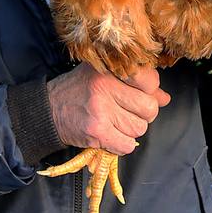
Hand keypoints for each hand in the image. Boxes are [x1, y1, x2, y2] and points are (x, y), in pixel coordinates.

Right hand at [45, 65, 170, 155]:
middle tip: (128, 112)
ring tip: (115, 122)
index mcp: (109, 67)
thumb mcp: (104, 76)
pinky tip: (110, 135)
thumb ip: (136, 84)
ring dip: (131, 130)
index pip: (150, 80)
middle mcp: (105, 86)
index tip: (139, 93)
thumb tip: (165, 98)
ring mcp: (101, 110)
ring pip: (139, 128)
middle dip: (143, 114)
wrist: (47, 111)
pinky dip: (122, 144)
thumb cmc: (79, 90)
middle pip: (149, 108)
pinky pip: (127, 145)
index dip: (150, 91)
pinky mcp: (97, 132)